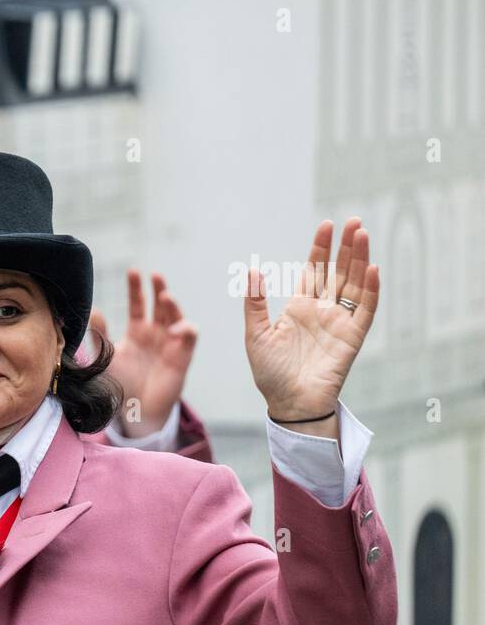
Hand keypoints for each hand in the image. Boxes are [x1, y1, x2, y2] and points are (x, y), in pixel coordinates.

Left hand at [89, 270, 197, 436]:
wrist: (135, 411)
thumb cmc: (120, 385)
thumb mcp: (105, 358)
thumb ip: (100, 336)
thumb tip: (92, 310)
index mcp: (137, 331)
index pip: (138, 303)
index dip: (136, 287)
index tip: (133, 271)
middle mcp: (156, 333)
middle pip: (160, 305)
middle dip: (159, 288)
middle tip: (155, 275)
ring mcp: (170, 343)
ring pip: (176, 316)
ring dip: (172, 305)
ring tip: (165, 296)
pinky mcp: (182, 356)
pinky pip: (189, 337)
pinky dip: (186, 329)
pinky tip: (177, 328)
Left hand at [244, 218, 378, 434]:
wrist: (289, 403)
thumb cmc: (271, 373)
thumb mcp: (256, 334)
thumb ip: (255, 304)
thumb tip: (252, 270)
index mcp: (299, 307)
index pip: (314, 270)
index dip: (321, 249)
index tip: (326, 226)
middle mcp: (322, 310)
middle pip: (339, 272)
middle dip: (346, 247)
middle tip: (354, 221)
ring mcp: (339, 322)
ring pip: (355, 284)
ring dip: (360, 260)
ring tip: (363, 234)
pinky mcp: (352, 337)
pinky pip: (365, 310)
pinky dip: (371, 290)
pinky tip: (371, 269)